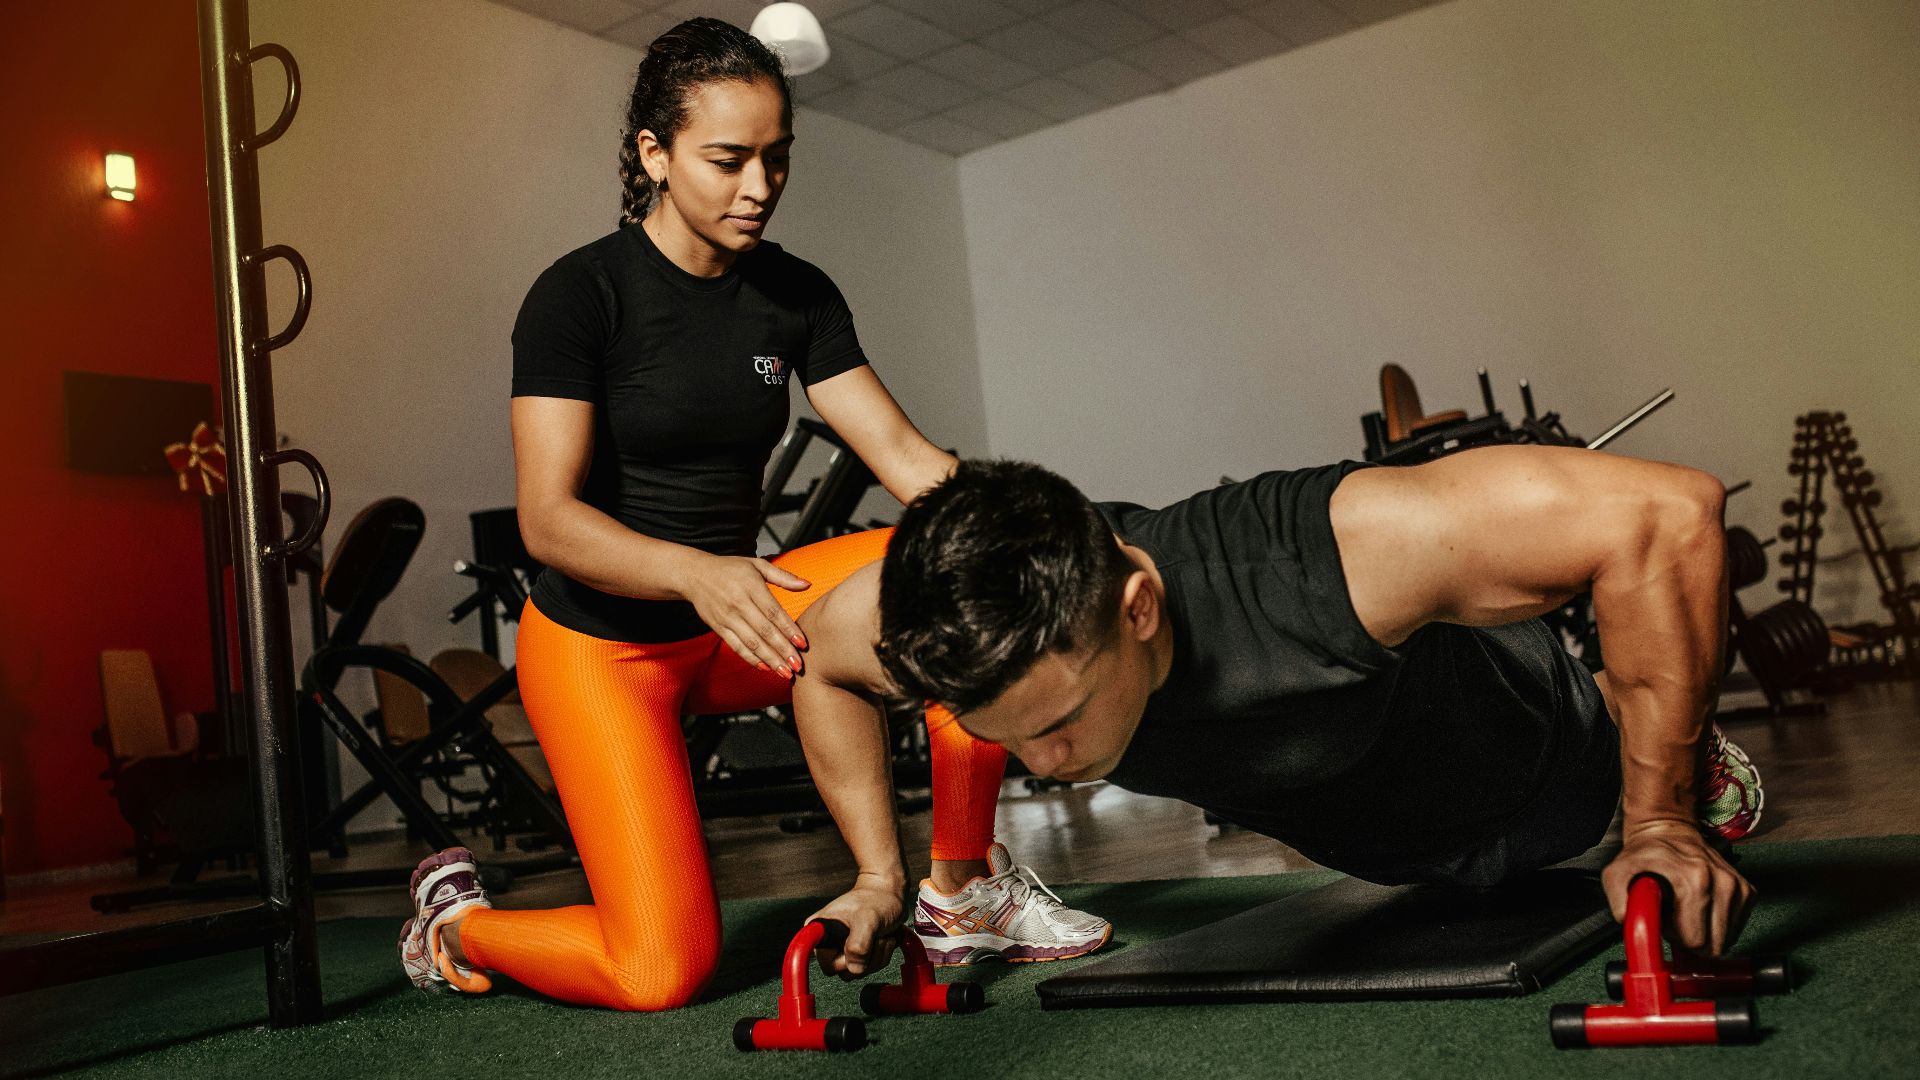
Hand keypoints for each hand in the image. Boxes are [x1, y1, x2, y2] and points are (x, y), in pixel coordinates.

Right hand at [680, 554, 808, 675]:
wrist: (695, 575)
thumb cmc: (730, 568)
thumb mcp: (757, 565)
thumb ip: (782, 576)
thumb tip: (806, 584)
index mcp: (751, 586)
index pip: (773, 612)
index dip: (789, 629)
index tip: (802, 643)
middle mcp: (739, 603)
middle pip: (764, 631)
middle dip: (782, 650)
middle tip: (798, 666)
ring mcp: (727, 617)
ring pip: (751, 642)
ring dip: (769, 659)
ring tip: (785, 672)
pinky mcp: (718, 627)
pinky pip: (736, 646)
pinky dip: (750, 658)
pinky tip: (765, 667)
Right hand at [807, 879, 903, 977]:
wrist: (889, 894)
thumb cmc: (876, 899)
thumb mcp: (868, 918)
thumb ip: (859, 943)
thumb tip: (854, 968)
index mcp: (820, 931)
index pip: (826, 964)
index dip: (843, 961)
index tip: (854, 945)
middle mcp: (828, 943)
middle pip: (844, 971)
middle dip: (867, 957)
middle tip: (876, 936)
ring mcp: (842, 949)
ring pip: (858, 971)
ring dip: (877, 956)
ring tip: (881, 935)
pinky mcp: (856, 954)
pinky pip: (868, 968)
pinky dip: (881, 956)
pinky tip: (883, 939)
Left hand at [1602, 819, 1753, 954]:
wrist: (1669, 832)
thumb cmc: (1645, 855)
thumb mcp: (1617, 874)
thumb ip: (1620, 902)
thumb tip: (1629, 922)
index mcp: (1695, 880)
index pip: (1695, 941)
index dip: (1675, 938)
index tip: (1665, 922)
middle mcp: (1722, 882)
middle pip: (1713, 945)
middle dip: (1691, 939)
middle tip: (1675, 918)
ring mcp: (1737, 886)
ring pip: (1725, 939)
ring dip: (1704, 931)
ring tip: (1686, 910)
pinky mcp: (1747, 891)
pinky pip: (1735, 928)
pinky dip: (1717, 924)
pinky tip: (1701, 906)